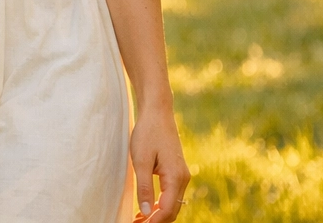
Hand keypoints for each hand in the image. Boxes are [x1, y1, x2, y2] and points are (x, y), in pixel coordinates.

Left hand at [130, 101, 188, 221]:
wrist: (157, 112)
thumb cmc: (148, 133)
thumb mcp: (140, 161)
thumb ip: (144, 187)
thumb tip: (146, 211)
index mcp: (176, 177)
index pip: (167, 210)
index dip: (154, 222)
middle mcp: (183, 178)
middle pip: (172, 211)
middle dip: (156, 221)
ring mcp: (182, 175)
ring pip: (172, 204)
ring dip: (158, 214)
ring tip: (139, 219)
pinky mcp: (177, 171)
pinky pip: (171, 195)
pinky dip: (160, 205)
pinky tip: (146, 208)